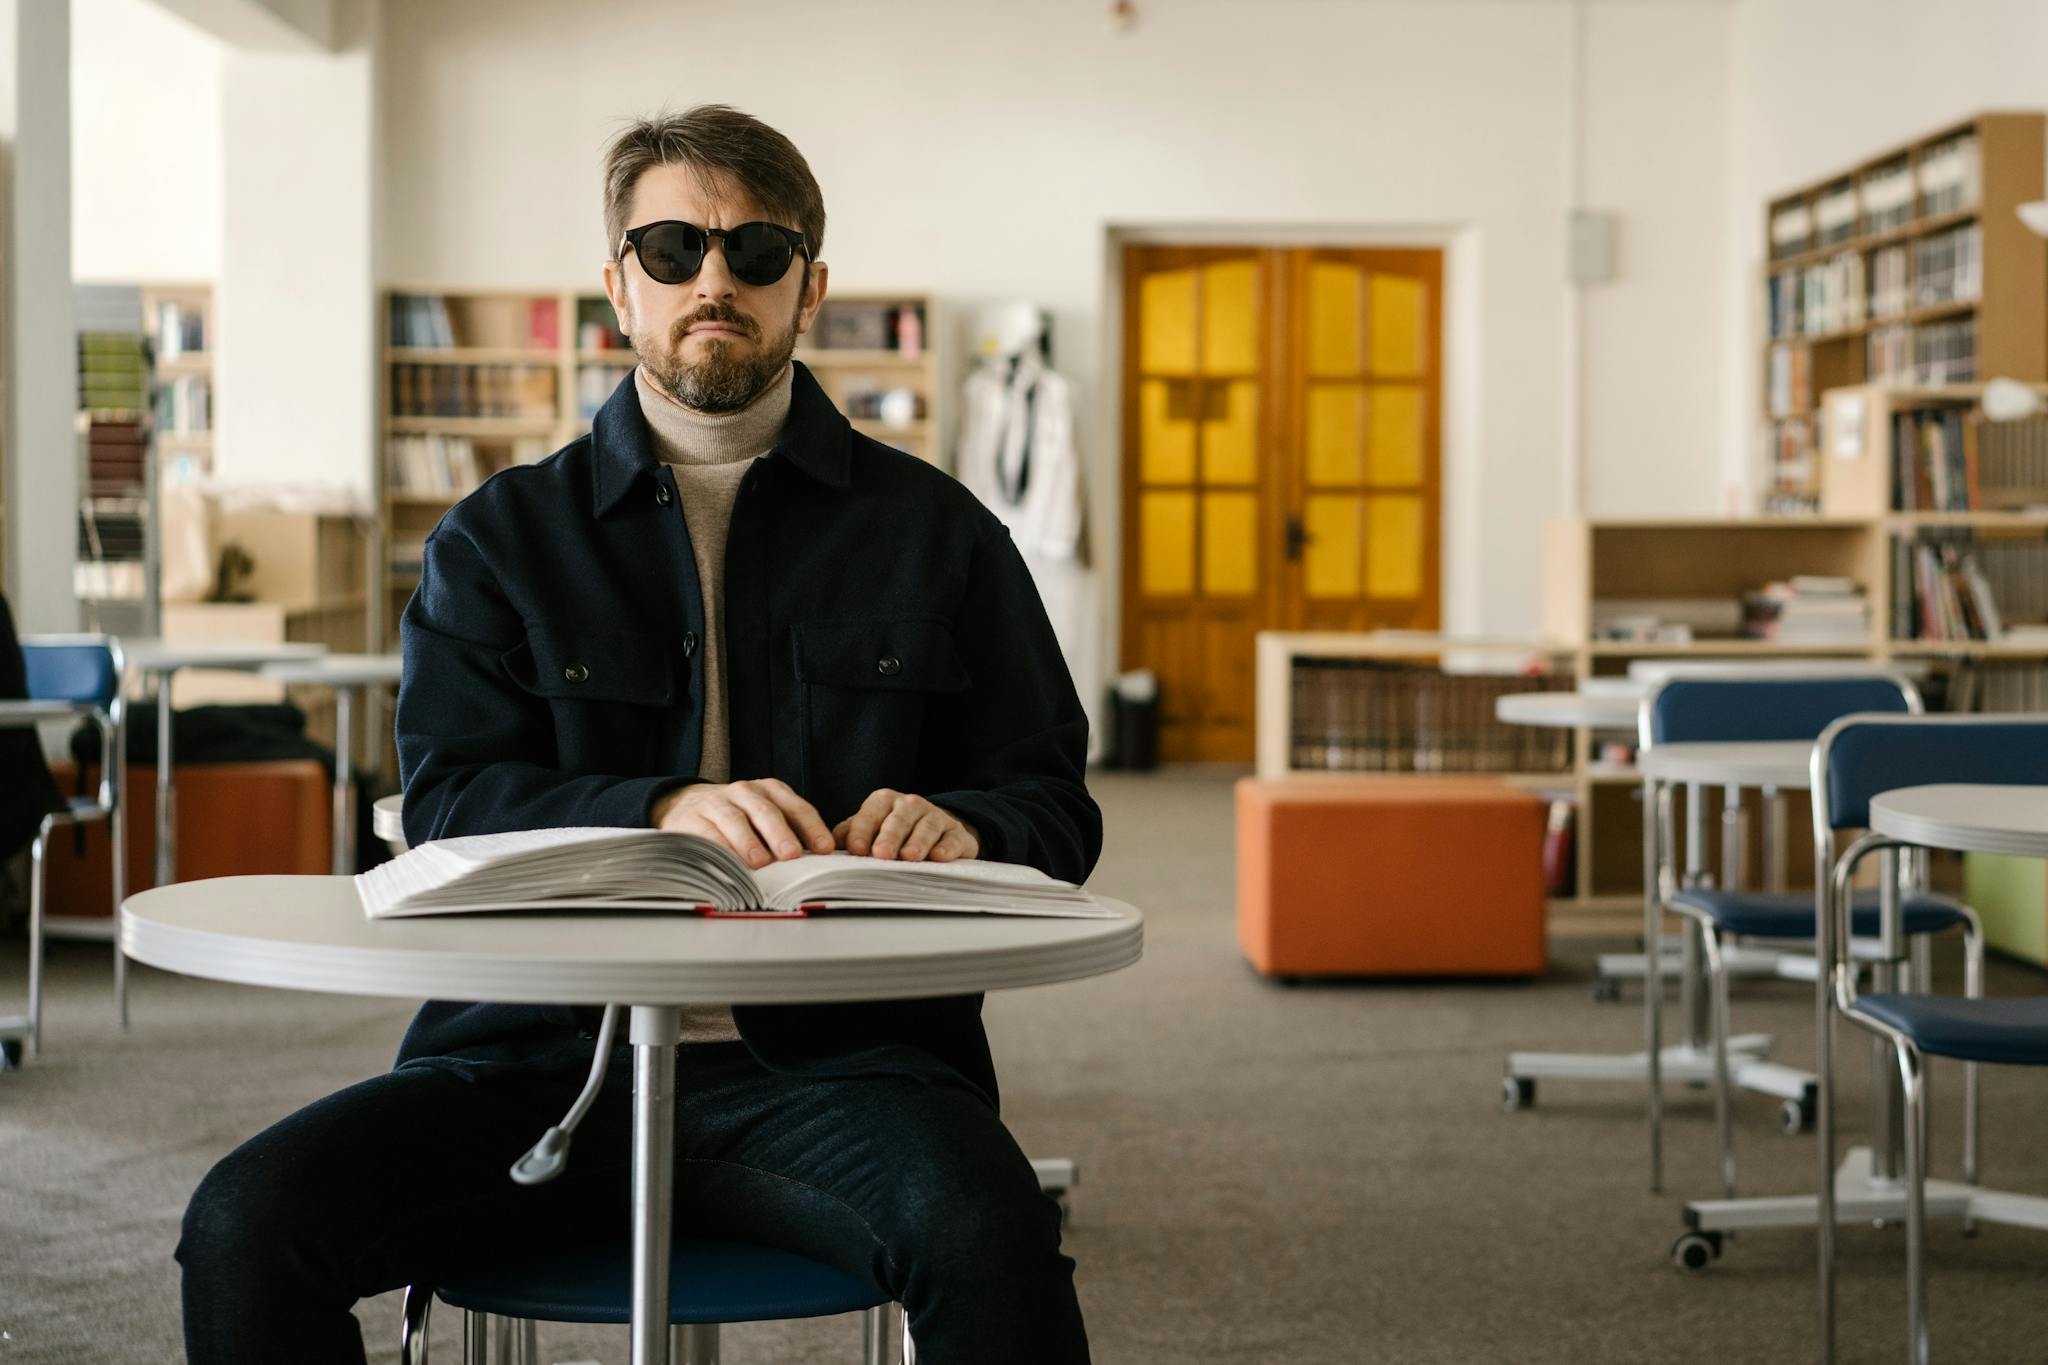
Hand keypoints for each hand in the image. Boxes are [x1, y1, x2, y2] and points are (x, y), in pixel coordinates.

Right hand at [650, 779, 834, 868]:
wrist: (686, 803)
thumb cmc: (739, 817)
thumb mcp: (765, 817)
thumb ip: (789, 834)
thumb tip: (817, 863)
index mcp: (771, 790)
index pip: (796, 808)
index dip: (812, 828)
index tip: (825, 849)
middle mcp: (746, 791)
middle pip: (766, 811)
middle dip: (781, 834)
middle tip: (792, 854)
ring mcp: (718, 802)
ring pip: (735, 820)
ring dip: (749, 842)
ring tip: (760, 862)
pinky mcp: (693, 818)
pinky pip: (707, 834)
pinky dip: (719, 849)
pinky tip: (729, 864)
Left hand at [833, 789, 979, 862]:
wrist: (936, 832)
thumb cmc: (894, 832)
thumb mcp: (870, 829)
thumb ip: (850, 834)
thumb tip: (826, 847)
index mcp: (884, 802)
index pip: (871, 814)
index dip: (863, 831)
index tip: (856, 849)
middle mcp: (909, 805)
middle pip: (899, 819)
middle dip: (890, 836)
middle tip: (882, 854)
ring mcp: (935, 817)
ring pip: (927, 826)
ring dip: (918, 841)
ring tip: (910, 857)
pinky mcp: (956, 833)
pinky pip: (952, 838)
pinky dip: (947, 847)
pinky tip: (940, 857)